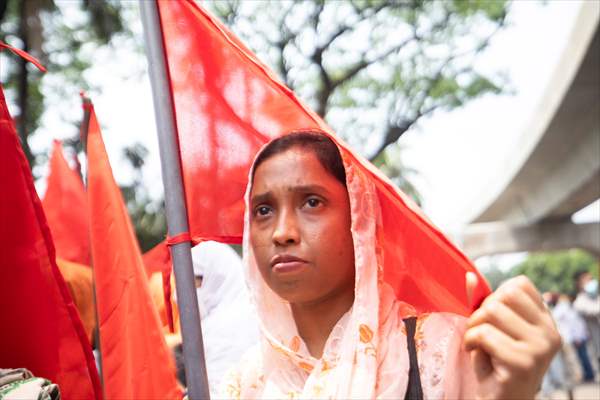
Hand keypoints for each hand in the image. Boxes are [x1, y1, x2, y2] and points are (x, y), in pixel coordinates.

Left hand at [464, 275, 560, 399]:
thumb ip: (482, 302)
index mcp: (545, 321)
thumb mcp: (491, 327)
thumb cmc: (493, 363)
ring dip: (474, 327)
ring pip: (492, 311)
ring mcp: (539, 348)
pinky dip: (470, 341)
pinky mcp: (523, 362)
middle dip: (482, 311)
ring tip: (477, 344)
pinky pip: (484, 334)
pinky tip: (475, 354)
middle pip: (504, 294)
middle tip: (480, 332)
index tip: (492, 320)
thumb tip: (469, 276)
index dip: (496, 296)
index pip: (520, 284)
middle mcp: (549, 333)